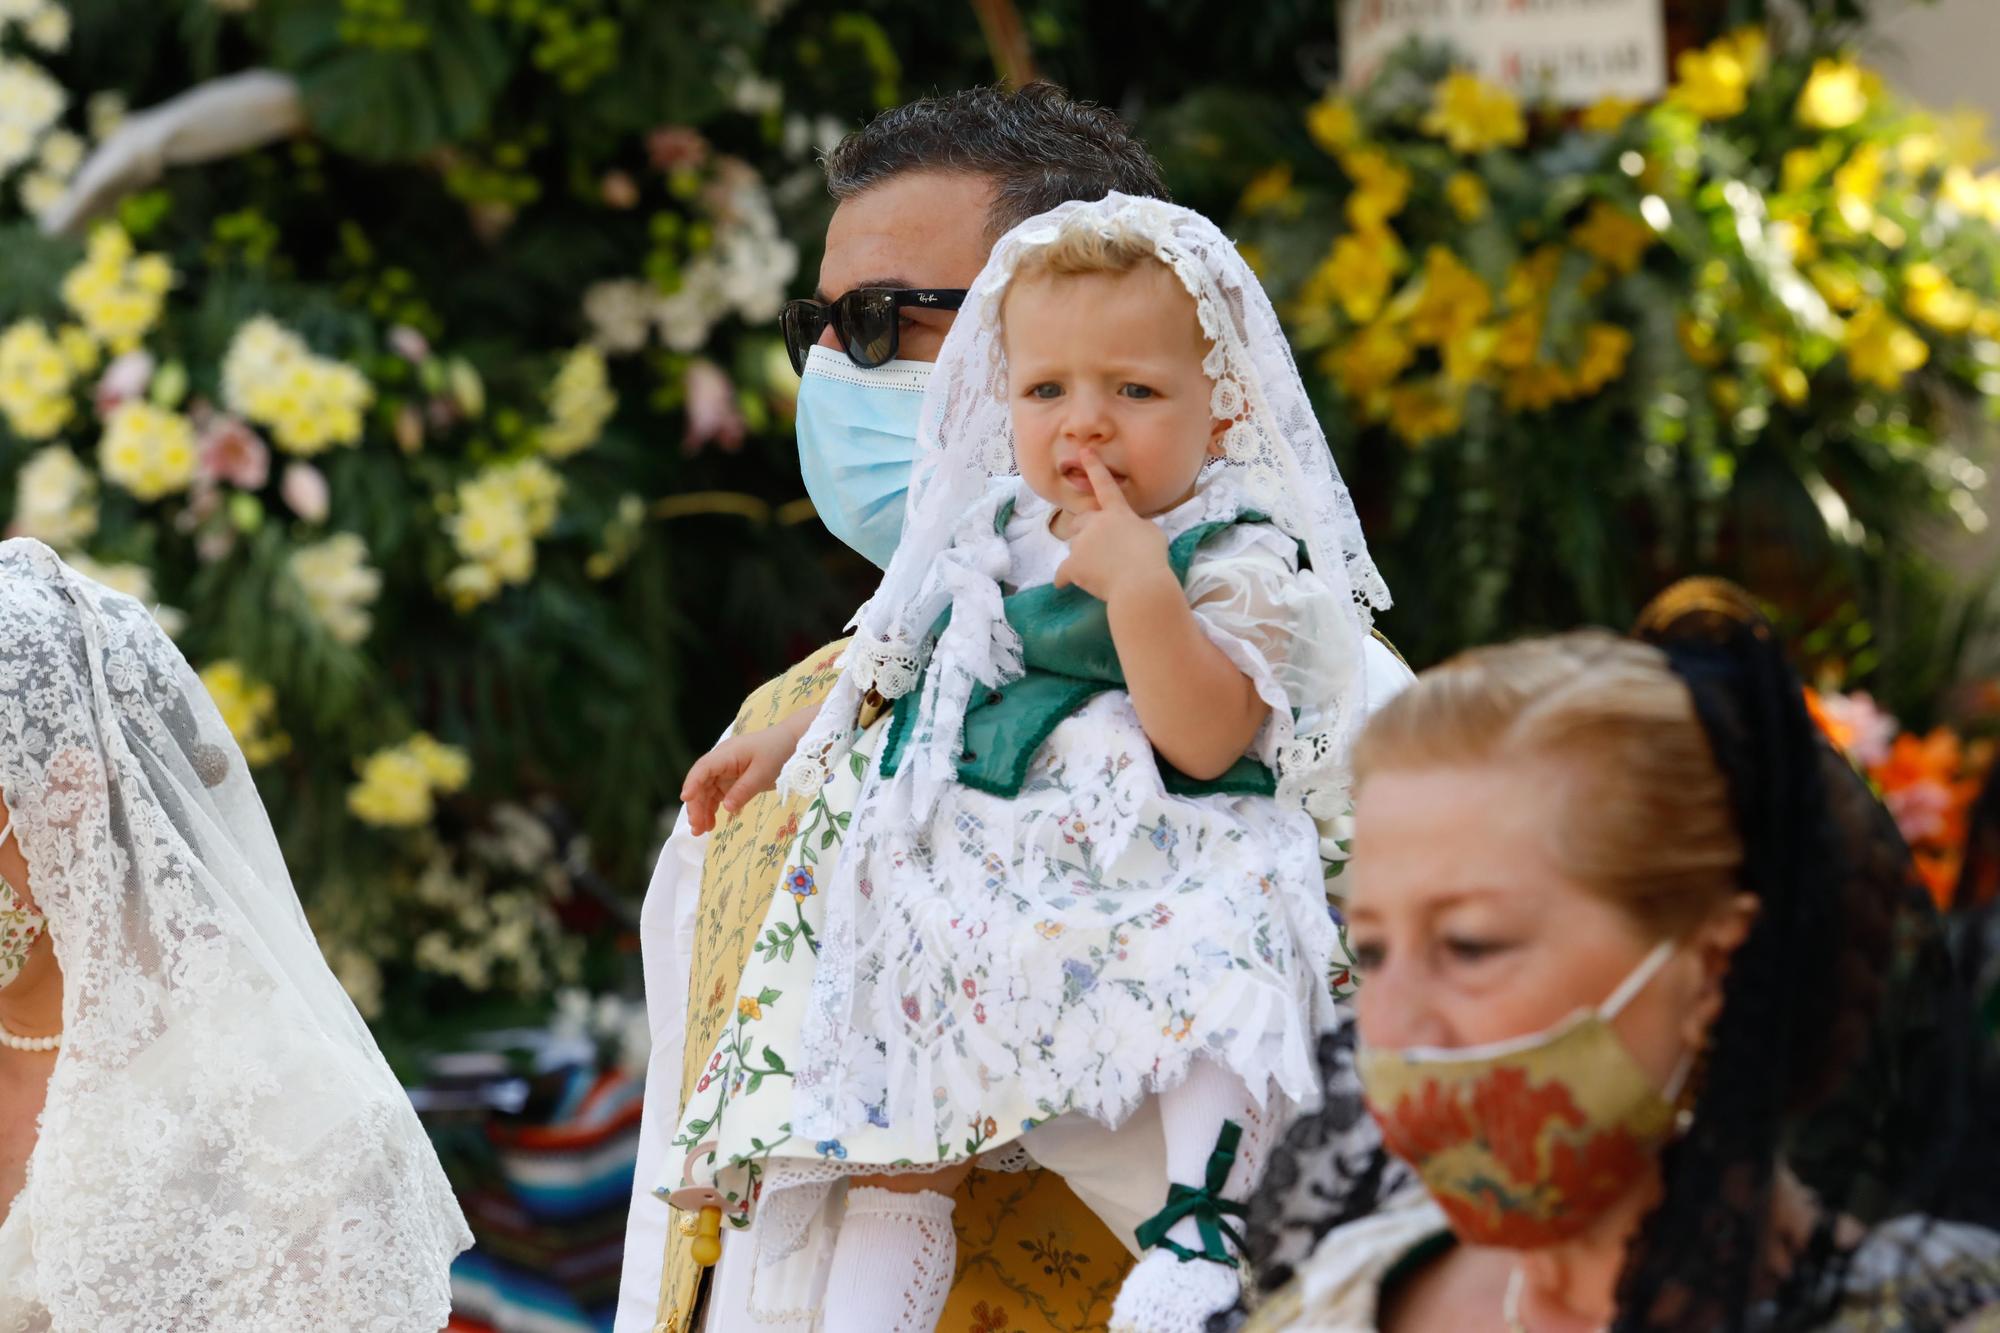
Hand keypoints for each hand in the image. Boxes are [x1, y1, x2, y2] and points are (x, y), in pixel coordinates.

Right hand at [680, 726, 794, 835]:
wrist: (793, 742)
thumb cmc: (778, 752)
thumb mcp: (763, 773)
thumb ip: (744, 791)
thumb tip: (726, 809)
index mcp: (727, 754)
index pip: (703, 768)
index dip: (692, 783)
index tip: (685, 799)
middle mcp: (721, 762)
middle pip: (701, 783)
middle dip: (696, 805)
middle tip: (697, 827)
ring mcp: (725, 771)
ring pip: (707, 791)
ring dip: (702, 810)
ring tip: (701, 831)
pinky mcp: (732, 779)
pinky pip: (718, 795)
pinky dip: (713, 808)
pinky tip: (712, 823)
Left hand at [1053, 449, 1173, 606]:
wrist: (1139, 583)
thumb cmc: (1152, 557)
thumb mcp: (1152, 532)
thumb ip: (1136, 525)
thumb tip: (1129, 530)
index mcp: (1117, 512)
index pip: (1105, 485)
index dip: (1094, 467)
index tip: (1084, 451)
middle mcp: (1095, 523)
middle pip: (1081, 521)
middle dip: (1086, 530)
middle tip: (1102, 548)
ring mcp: (1082, 543)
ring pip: (1075, 546)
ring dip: (1084, 554)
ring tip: (1102, 571)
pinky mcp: (1073, 565)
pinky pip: (1063, 571)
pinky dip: (1065, 577)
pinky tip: (1063, 583)